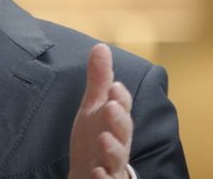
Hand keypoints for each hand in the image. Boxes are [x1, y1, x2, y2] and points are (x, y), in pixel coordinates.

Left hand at [68, 44, 132, 178]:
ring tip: (104, 138)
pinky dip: (104, 178)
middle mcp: (119, 142)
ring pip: (118, 156)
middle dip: (119, 119)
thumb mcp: (94, 106)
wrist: (88, 171)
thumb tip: (101, 47)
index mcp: (115, 122)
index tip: (114, 86)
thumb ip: (99, 80)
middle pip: (124, 131)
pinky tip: (97, 172)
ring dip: (113, 147)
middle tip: (111, 107)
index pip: (122, 108)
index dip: (120, 98)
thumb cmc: (94, 138)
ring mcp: (112, 162)